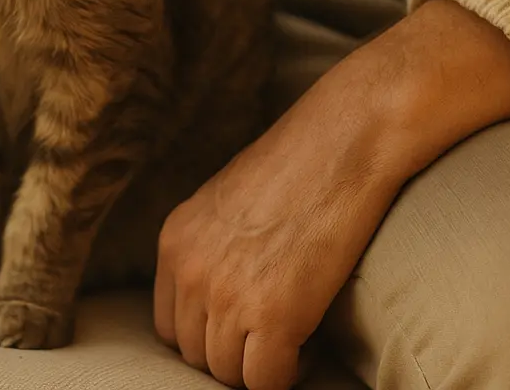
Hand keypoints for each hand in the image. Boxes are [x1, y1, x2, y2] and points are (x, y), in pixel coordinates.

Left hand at [154, 0, 509, 388]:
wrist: (340, 143)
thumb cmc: (294, 167)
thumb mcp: (225, 203)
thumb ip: (209, 249)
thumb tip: (217, 298)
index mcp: (174, 240)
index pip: (168, 326)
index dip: (206, 335)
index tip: (239, 330)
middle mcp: (190, 269)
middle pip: (196, 355)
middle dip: (232, 353)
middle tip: (270, 336)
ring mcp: (227, 294)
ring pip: (229, 374)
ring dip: (260, 365)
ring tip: (292, 339)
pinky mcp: (274, 315)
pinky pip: (267, 381)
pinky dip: (290, 375)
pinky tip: (308, 346)